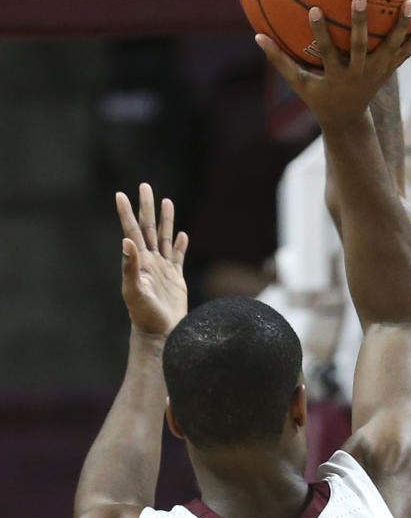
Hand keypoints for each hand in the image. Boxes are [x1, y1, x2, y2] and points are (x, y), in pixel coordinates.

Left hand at [116, 183, 187, 337]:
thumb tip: (126, 240)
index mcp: (139, 261)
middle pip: (148, 228)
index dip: (126, 213)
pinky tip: (182, 236)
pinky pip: (178, 257)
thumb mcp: (134, 290)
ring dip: (165, 220)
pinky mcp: (176, 279)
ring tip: (167, 202)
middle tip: (145, 186)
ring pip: (164, 238)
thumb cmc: (144, 314)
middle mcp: (150, 261)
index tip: (121, 194)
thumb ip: (130, 266)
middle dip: (147, 207)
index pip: (131, 231)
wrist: (160, 332)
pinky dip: (180, 245)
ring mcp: (163, 269)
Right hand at [256, 0, 410, 130]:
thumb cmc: (320, 99)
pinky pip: (405, 54)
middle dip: (361, 24)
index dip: (321, 33)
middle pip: (361, 48)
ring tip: (410, 3)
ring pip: (391, 49)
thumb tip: (257, 37)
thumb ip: (280, 61)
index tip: (314, 10)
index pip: (327, 54)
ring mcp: (377, 74)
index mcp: (337, 77)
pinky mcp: (388, 72)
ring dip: (401, 27)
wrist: (348, 121)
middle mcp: (359, 75)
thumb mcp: (300, 84)